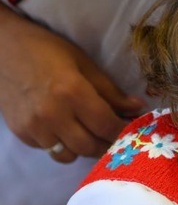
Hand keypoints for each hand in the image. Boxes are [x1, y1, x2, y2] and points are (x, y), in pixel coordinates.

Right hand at [0, 6, 144, 161]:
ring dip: (85, 148)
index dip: (123, 131)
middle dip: (107, 144)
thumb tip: (137, 108)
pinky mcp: (21, 134)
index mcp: (72, 93)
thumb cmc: (48, 51)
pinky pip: (50, 151)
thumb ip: (111, 91)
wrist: (3, 50)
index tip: (133, 130)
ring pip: (69, 155)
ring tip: (92, 134)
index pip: (106, 126)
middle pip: (90, 146)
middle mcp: (52, 115)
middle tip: (116, 135)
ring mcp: (34, 127)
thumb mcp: (85, 65)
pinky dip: (64, 146)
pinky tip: (67, 130)